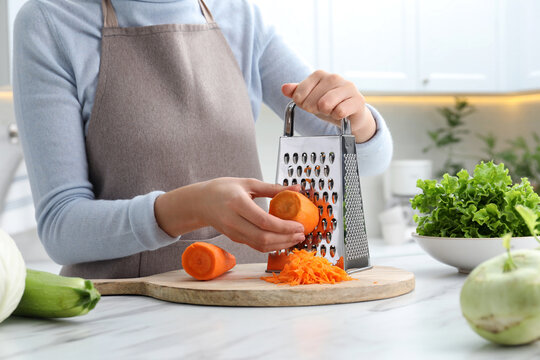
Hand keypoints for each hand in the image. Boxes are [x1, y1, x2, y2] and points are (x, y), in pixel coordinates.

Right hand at [154, 178, 305, 251]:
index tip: (299, 225)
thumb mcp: (248, 183)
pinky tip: (283, 240)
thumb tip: (296, 188)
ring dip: (281, 244)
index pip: (264, 221)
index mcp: (237, 204)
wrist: (200, 202)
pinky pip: (255, 246)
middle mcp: (234, 221)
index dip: (284, 227)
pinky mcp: (235, 238)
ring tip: (295, 238)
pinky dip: (271, 246)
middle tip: (301, 234)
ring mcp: (233, 232)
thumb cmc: (223, 189)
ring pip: (260, 245)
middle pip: (263, 237)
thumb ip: (273, 187)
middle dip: (286, 238)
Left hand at [282, 70, 375, 142]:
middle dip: (314, 109)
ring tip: (332, 110)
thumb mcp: (310, 99)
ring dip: (326, 112)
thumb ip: (296, 92)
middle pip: (312, 100)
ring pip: (325, 104)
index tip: (308, 105)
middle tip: (322, 109)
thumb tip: (284, 88)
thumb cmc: (330, 105)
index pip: (299, 92)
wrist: (351, 115)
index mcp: (320, 75)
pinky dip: (337, 116)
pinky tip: (342, 114)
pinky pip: (340, 111)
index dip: (301, 103)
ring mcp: (347, 87)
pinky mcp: (358, 100)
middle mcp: (334, 77)